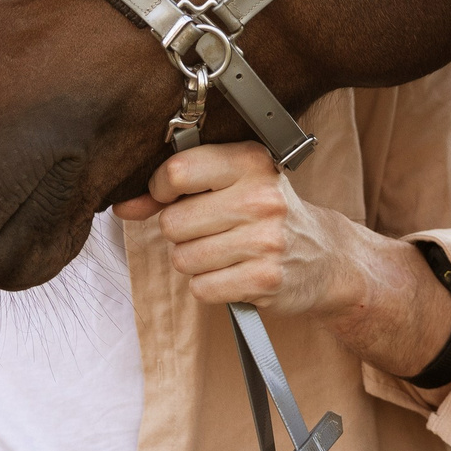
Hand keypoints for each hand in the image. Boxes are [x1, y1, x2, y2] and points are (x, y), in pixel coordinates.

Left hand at [116, 142, 450, 377]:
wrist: (328, 257)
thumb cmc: (270, 215)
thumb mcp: (233, 184)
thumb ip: (175, 190)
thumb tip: (123, 205)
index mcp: (251, 162)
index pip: (178, 171)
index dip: (161, 189)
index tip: (172, 196)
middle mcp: (261, 198)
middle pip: (173, 223)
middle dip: (181, 232)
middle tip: (211, 230)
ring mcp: (265, 241)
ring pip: (184, 258)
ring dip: (195, 262)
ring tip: (225, 252)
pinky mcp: (264, 280)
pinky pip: (201, 288)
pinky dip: (210, 286)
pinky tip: (234, 273)